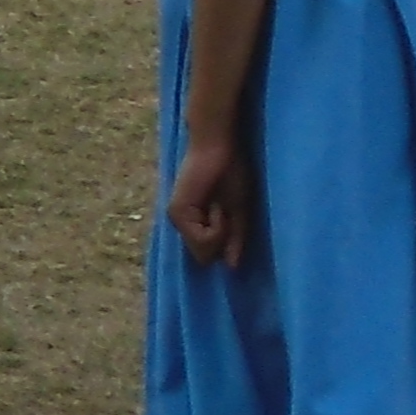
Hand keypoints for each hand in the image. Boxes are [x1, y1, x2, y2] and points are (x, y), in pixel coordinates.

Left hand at [166, 127, 250, 266]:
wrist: (219, 147)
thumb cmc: (231, 172)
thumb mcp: (239, 211)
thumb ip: (235, 238)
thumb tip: (233, 267)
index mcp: (194, 222)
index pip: (208, 255)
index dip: (224, 244)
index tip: (230, 219)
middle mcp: (181, 223)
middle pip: (205, 258)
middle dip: (222, 239)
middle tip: (224, 210)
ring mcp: (176, 219)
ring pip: (204, 251)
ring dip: (220, 231)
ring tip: (219, 205)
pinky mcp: (177, 213)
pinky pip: (203, 239)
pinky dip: (216, 226)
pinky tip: (215, 205)